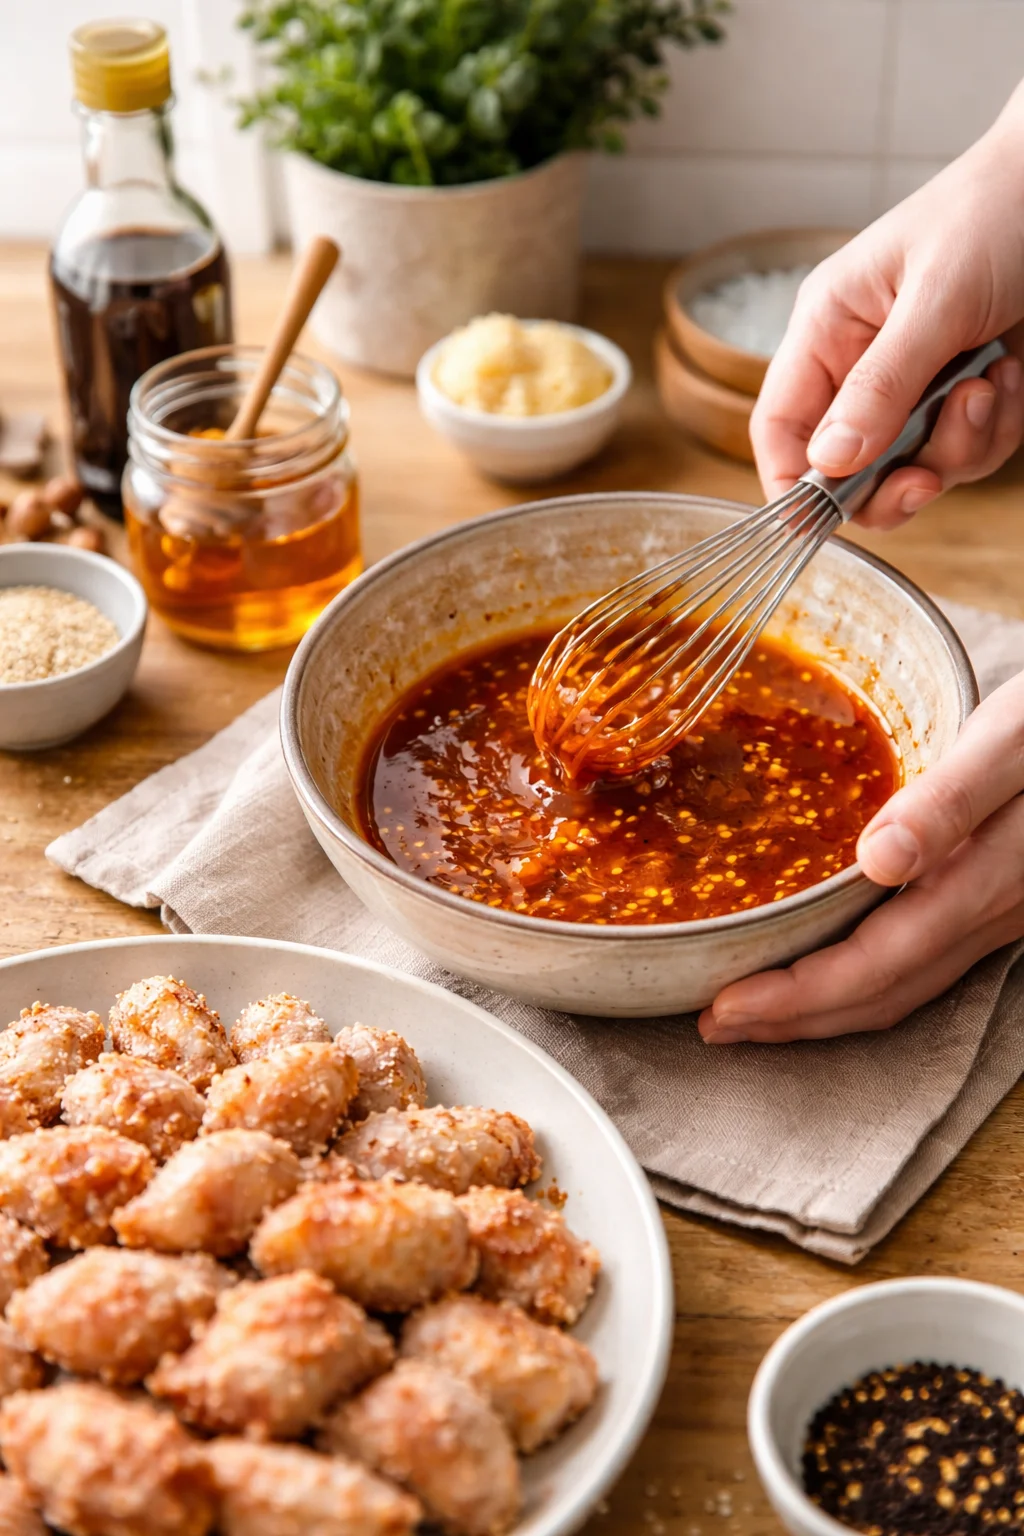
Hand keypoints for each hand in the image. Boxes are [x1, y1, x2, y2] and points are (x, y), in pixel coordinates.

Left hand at [699, 671, 1023, 1043]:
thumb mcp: (1011, 742)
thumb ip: (949, 801)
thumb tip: (878, 858)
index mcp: (982, 882)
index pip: (873, 965)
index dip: (796, 998)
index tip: (724, 1007)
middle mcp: (991, 914)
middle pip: (882, 995)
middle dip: (795, 1021)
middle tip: (715, 1025)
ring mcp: (999, 914)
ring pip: (904, 987)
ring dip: (826, 1010)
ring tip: (756, 1011)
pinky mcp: (998, 897)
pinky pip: (921, 962)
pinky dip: (863, 979)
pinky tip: (829, 961)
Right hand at [750, 82, 1023, 527]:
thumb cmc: (995, 211)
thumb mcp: (935, 298)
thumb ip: (882, 385)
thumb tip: (829, 462)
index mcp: (828, 330)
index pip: (781, 427)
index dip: (790, 482)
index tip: (817, 522)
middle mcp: (862, 367)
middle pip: (847, 470)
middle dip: (893, 481)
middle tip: (927, 480)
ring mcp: (917, 387)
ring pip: (915, 470)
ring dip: (961, 445)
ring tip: (993, 383)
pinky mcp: (965, 398)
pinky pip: (969, 453)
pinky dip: (997, 428)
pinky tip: (1012, 375)